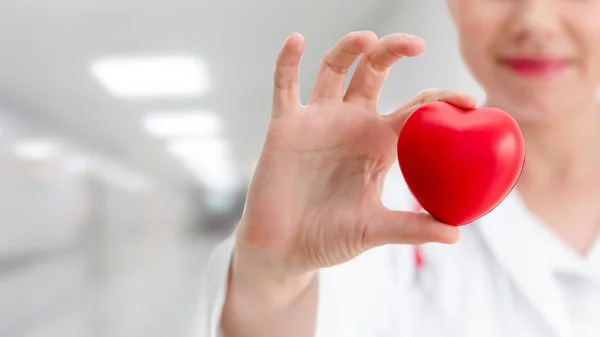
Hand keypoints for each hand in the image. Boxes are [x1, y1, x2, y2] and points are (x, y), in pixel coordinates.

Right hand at [235, 31, 475, 284]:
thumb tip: (456, 235)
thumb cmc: (330, 239)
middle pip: (374, 70)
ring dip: (348, 48)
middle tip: (417, 45)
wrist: (285, 248)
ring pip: (334, 68)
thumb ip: (410, 227)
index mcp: (379, 143)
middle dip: (394, 50)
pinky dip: (287, 61)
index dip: (442, 99)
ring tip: (366, 39)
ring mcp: (318, 120)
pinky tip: (296, 40)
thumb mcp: (373, 229)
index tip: (470, 101)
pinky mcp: (286, 125)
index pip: (415, 109)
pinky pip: (285, 85)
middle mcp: (351, 123)